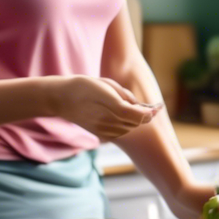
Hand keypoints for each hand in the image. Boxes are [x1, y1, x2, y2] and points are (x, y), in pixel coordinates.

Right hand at [46, 75, 160, 140]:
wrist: (60, 98)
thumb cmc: (84, 86)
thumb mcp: (106, 84)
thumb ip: (125, 96)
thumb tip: (140, 107)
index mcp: (108, 104)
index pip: (136, 114)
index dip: (149, 112)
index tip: (158, 107)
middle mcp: (106, 120)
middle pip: (135, 123)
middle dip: (145, 116)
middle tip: (151, 108)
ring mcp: (102, 130)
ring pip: (130, 128)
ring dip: (136, 121)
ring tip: (135, 109)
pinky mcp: (100, 134)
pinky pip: (121, 132)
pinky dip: (127, 126)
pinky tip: (124, 116)